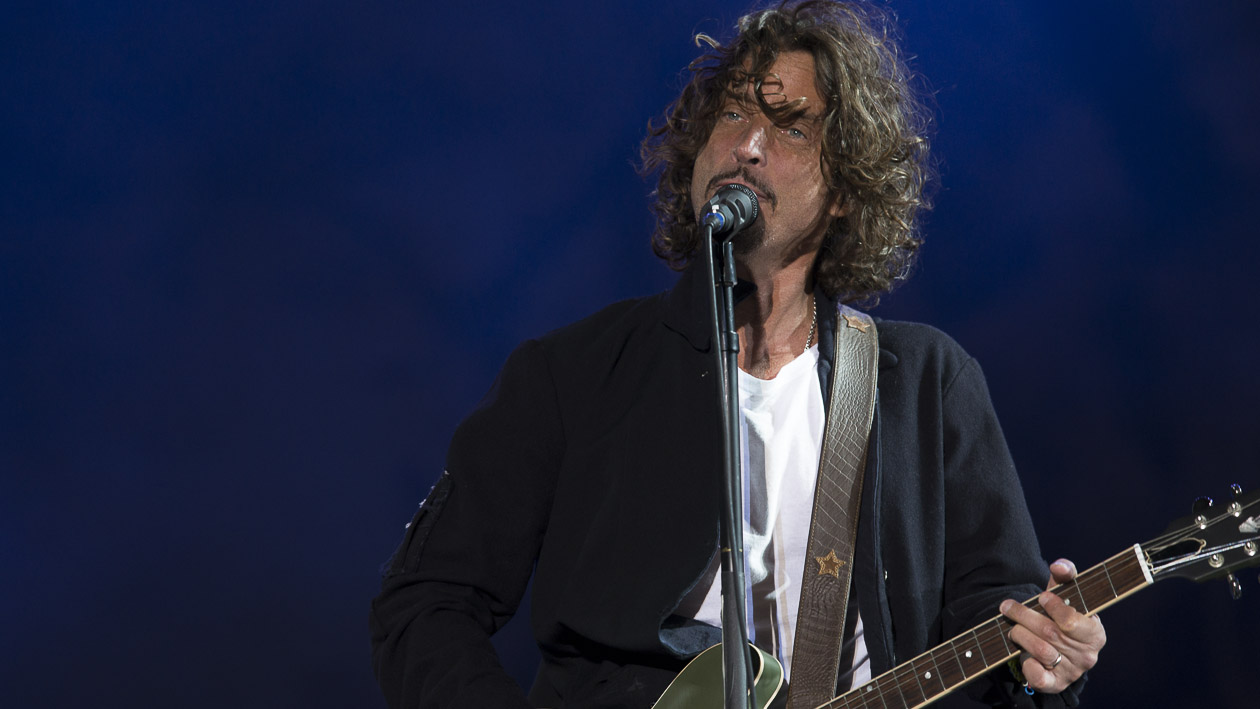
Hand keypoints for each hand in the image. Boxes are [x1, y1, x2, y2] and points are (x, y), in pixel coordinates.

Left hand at [999, 558, 1106, 693]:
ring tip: (1013, 628)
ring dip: (1020, 636)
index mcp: (1094, 633)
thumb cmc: (1062, 615)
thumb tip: (1059, 565)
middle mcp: (1087, 655)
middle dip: (1023, 616)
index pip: (1071, 621)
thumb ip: (1065, 576)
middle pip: (1050, 633)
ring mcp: (1072, 672)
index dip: (1052, 607)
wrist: (1059, 646)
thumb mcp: (1066, 595)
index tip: (1041, 597)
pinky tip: (1023, 655)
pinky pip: (1039, 679)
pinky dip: (1027, 666)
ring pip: (1041, 651)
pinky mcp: (1056, 684)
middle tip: (1007, 607)